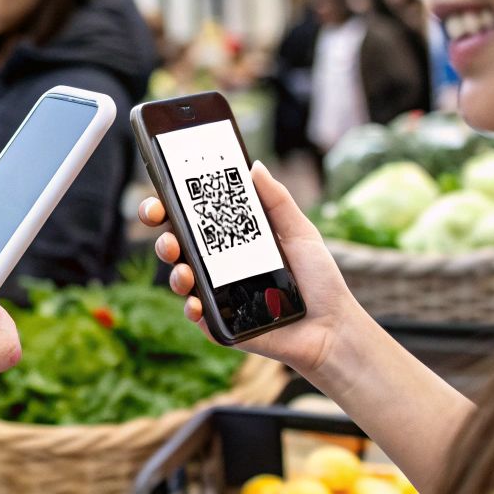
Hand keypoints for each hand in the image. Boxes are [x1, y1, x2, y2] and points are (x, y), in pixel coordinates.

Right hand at [140, 161, 364, 378]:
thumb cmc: (319, 279)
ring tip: (184, 271)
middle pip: (178, 247)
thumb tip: (255, 166)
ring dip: (174, 272)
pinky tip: (197, 303)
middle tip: (165, 233)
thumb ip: (277, 201)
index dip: (171, 207)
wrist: (332, 327)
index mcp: (233, 240)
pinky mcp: (221, 324)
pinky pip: (196, 314)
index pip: (194, 219)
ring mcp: (218, 295)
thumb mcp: (301, 233)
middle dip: (163, 238)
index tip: (161, 196)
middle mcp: (220, 266)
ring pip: (181, 279)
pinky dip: (191, 307)